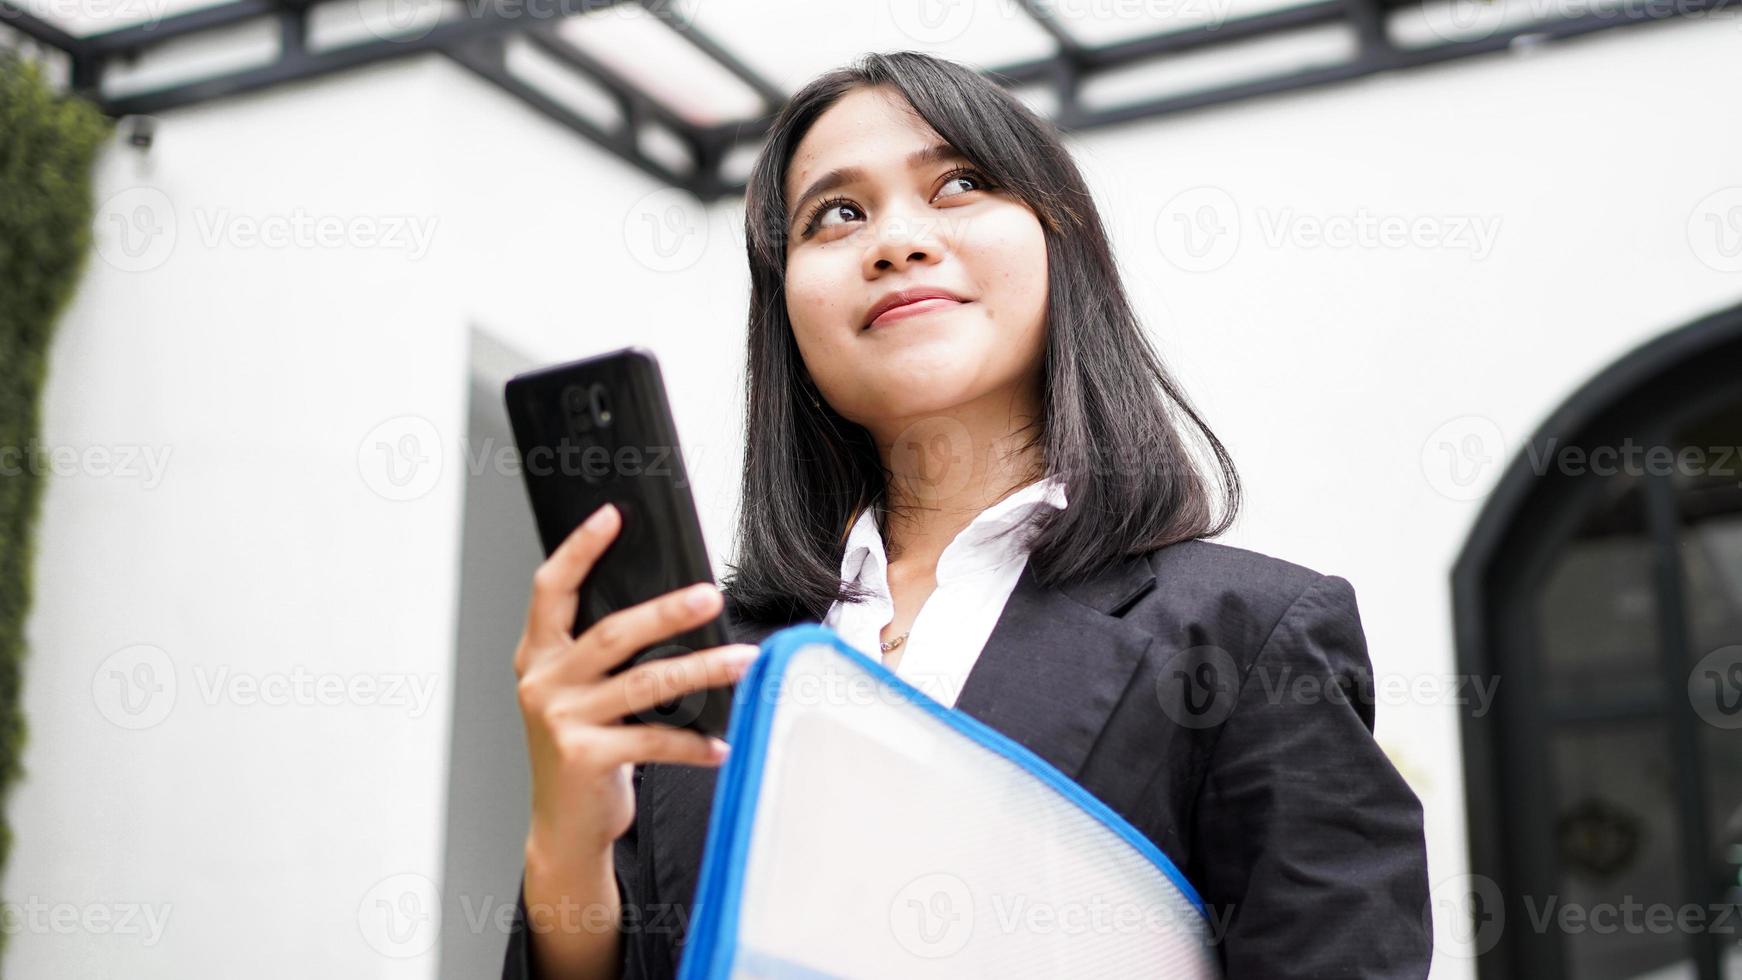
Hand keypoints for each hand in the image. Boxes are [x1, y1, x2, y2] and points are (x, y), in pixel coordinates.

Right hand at [513, 501, 758, 862]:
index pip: (552, 589)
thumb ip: (602, 657)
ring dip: (703, 669)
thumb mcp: (578, 696)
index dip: (580, 549)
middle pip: (612, 633)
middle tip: (709, 596)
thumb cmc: (581, 753)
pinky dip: (695, 741)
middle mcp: (544, 683)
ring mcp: (562, 721)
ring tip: (742, 659)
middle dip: (666, 611)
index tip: (612, 516)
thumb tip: (674, 613)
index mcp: (539, 656)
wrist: (564, 827)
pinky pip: (655, 739)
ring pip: (646, 682)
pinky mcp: (585, 757)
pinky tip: (721, 741)